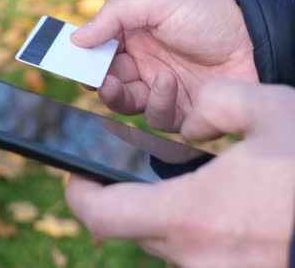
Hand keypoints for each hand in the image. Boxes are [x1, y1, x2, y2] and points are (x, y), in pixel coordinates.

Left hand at [65, 80, 294, 266]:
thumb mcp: (273, 111)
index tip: (80, 174)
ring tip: (199, 188)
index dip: (80, 195)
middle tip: (145, 173)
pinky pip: (200, 257)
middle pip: (132, 230)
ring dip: (170, 217)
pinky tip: (229, 212)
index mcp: (191, 213)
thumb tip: (194, 116)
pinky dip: (201, 234)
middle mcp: (196, 256)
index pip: (100, 215)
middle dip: (130, 200)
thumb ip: (218, 102)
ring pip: (167, 246)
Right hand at [72, 0, 257, 131]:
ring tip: (148, 77)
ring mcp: (160, 93)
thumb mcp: (157, 3)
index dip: (83, 62)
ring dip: (125, 97)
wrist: (254, 38)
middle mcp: (143, 69)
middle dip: (99, 84)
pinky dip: (158, 104)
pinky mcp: (180, 114)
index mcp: (133, 42)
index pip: (98, 57)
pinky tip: (169, 84)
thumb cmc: (206, 15)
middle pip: (106, 86)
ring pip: (126, 107)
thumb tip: (75, 39)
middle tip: (98, 80)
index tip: (71, 63)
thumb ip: (113, 16)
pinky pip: (156, 120)